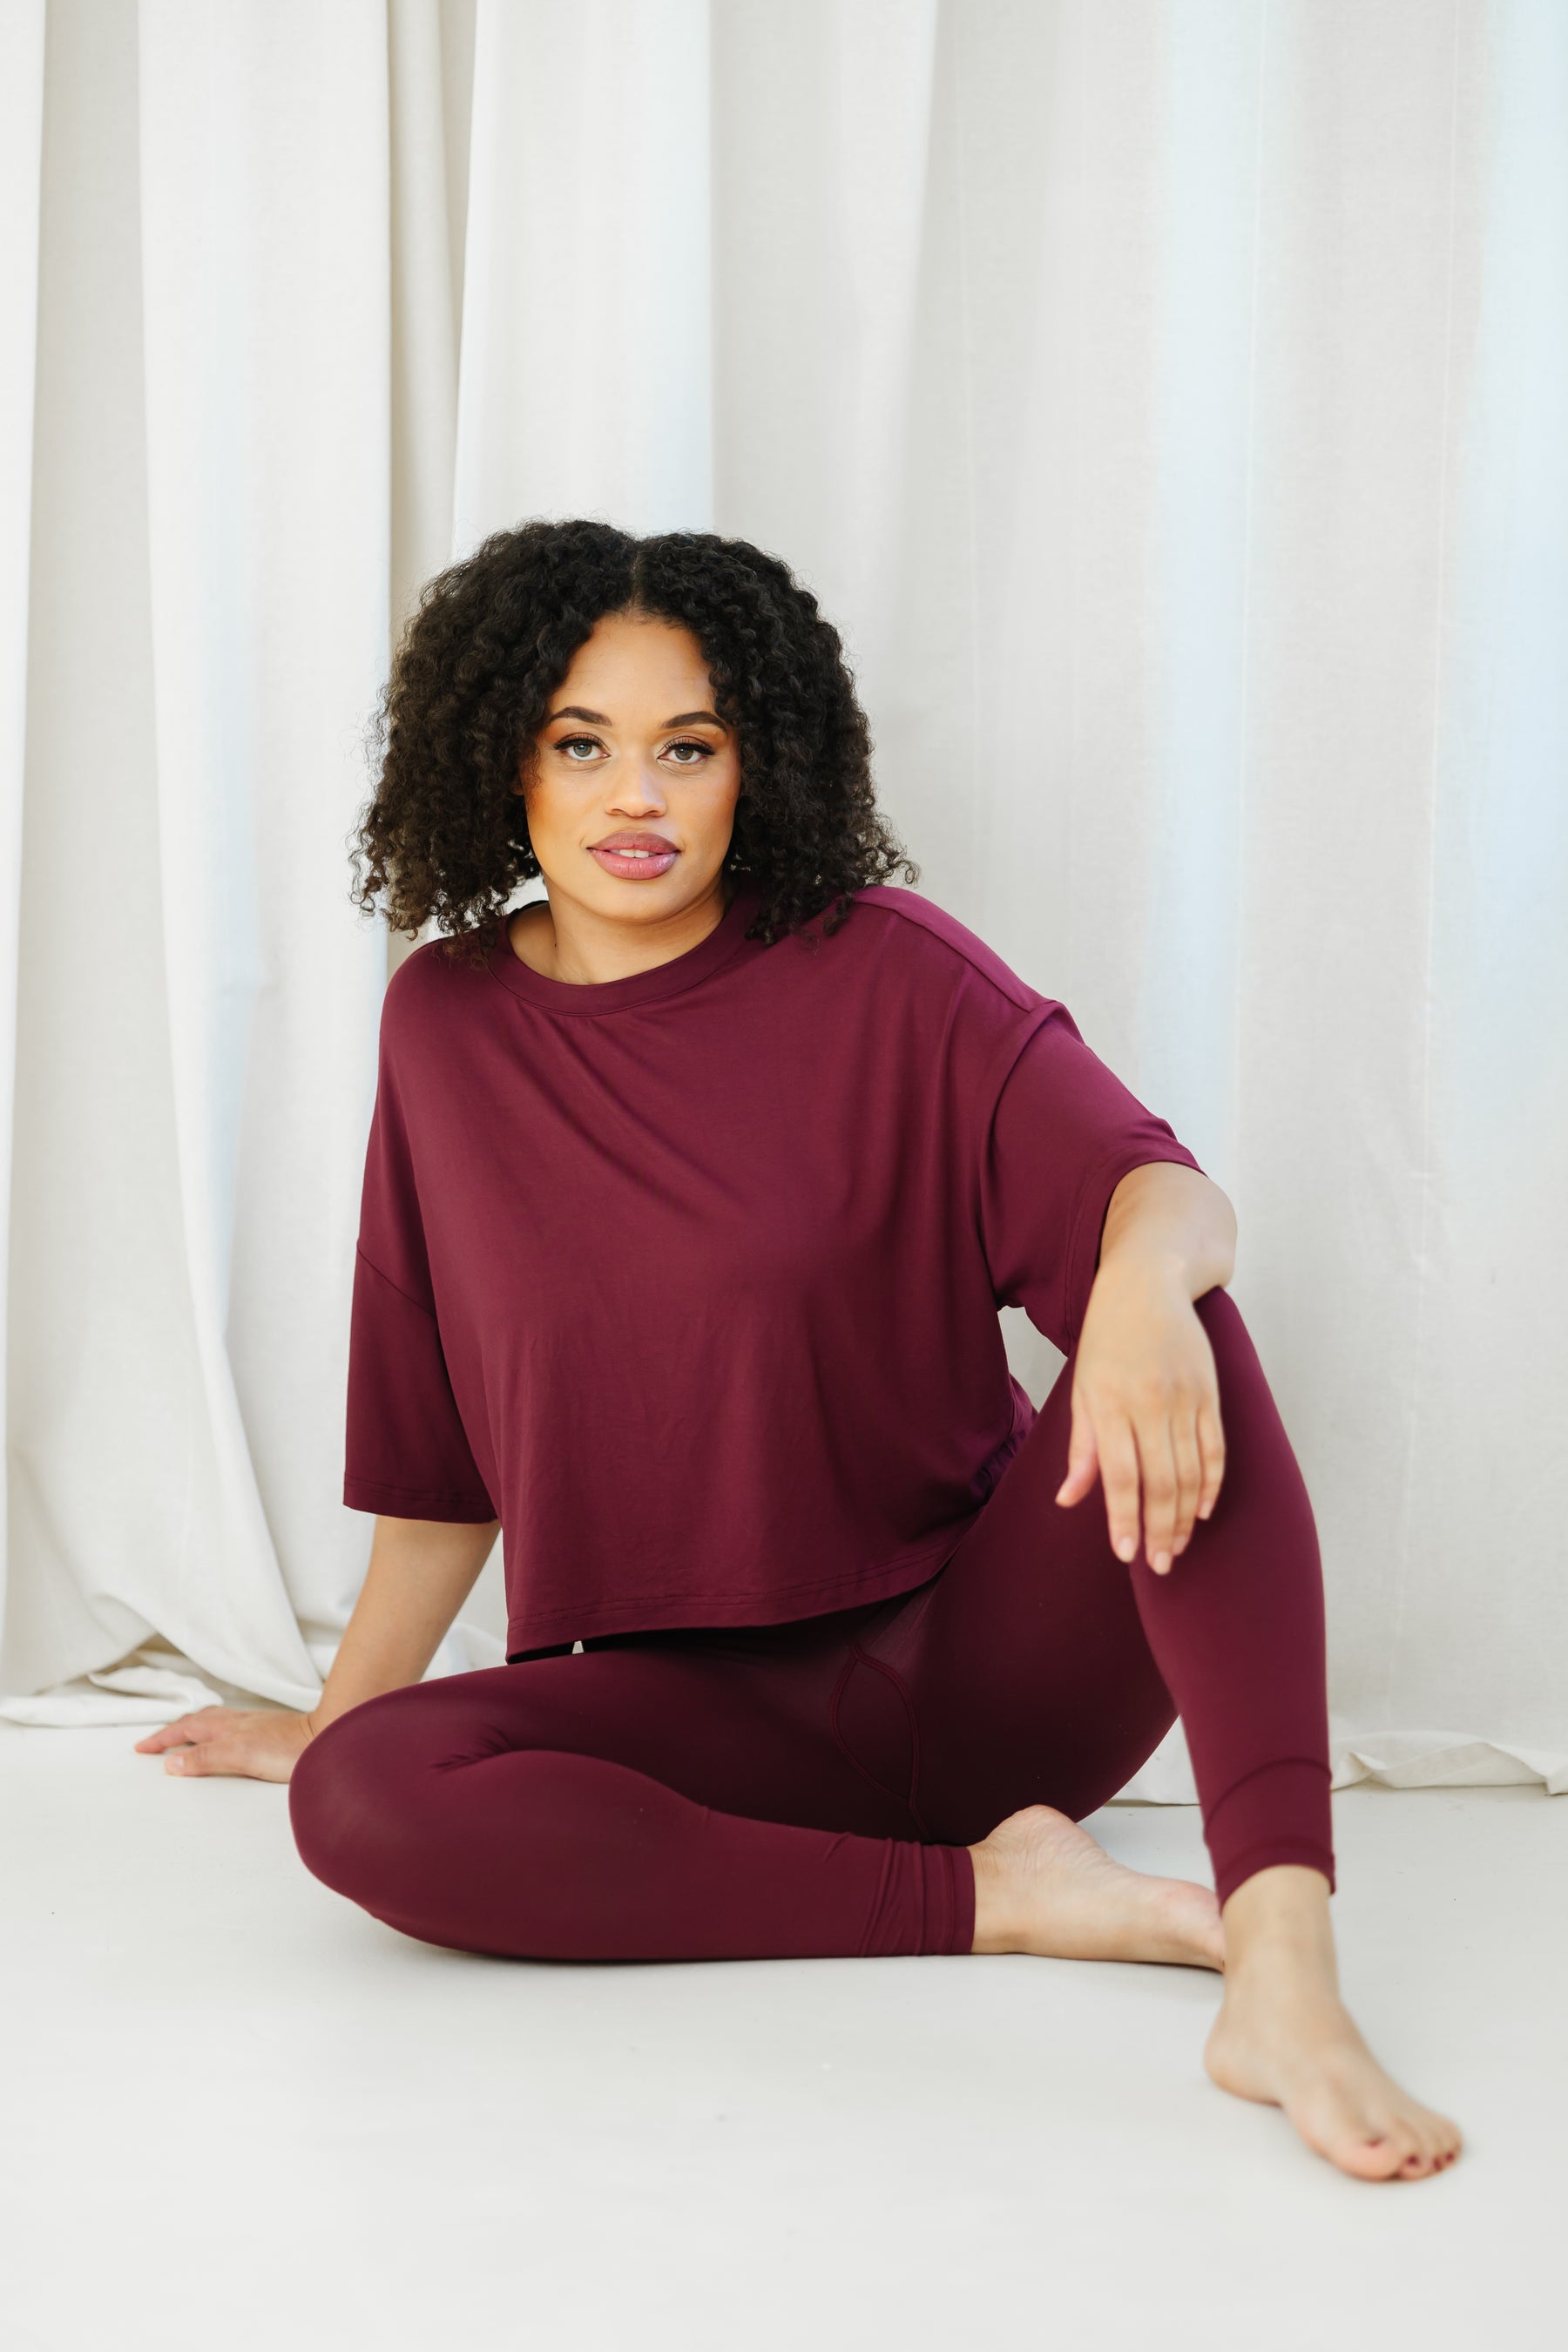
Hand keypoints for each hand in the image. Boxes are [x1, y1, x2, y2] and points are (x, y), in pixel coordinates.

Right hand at [133, 1705, 316, 1782]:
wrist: (330, 1740)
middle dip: (174, 1731)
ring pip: (216, 1723)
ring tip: (183, 1737)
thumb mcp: (240, 1755)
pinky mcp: (271, 1734)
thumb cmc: (291, 1749)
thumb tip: (171, 1763)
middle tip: (155, 1742)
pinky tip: (226, 1742)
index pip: (186, 1730)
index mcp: (228, 1727)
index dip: (163, 1739)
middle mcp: (240, 1723)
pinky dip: (217, 1734)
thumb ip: (206, 1758)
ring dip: (194, 1729)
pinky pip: (232, 1730)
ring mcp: (256, 1726)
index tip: (142, 1748)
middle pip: (198, 1722)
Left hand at [1053, 1259, 1225, 1573]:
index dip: (1125, 1520)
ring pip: (1191, 1473)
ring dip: (1186, 1516)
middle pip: (1162, 1483)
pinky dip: (1212, 1484)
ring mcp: (1185, 1398)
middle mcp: (1151, 1403)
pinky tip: (1203, 1511)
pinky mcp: (1210, 1393)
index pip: (1122, 1477)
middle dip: (1160, 1531)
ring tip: (1177, 1546)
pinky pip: (1215, 1449)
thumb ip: (1082, 1448)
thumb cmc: (1106, 1340)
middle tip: (1160, 1565)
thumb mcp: (1083, 1389)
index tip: (1127, 1555)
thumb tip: (1070, 1500)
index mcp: (1111, 1403)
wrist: (1147, 1285)